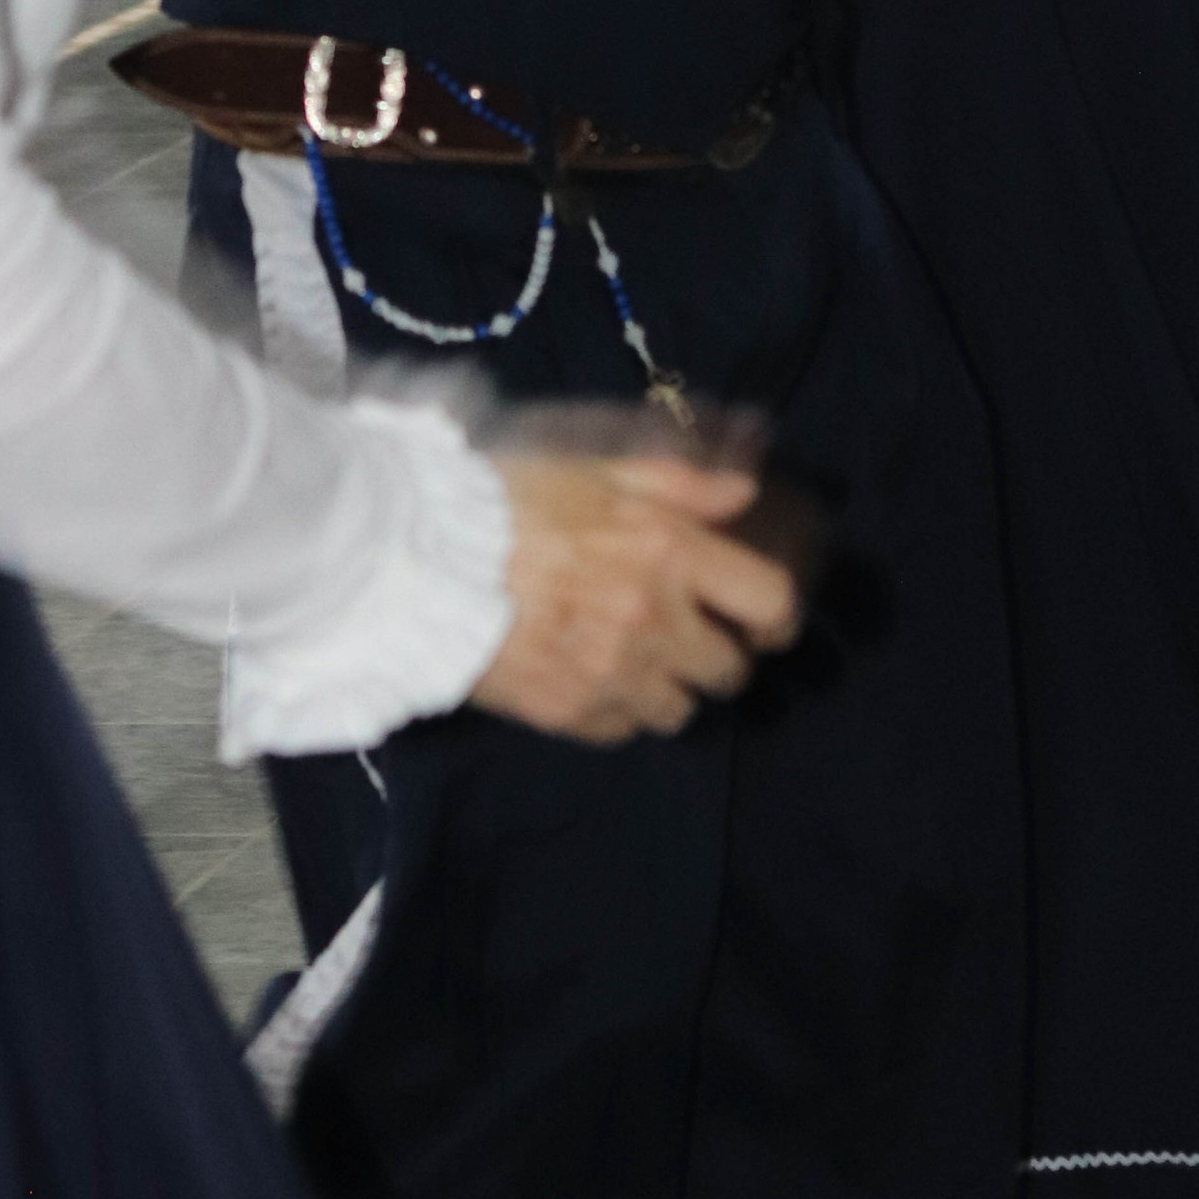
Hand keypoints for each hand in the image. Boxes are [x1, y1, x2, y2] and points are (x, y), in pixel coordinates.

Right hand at [471, 449, 804, 743]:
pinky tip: (589, 677)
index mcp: (670, 553)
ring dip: (667, 686)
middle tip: (689, 636)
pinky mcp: (569, 714)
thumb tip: (748, 490)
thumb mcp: (600, 468)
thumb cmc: (512, 496)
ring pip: (678, 710)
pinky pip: (621, 730)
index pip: (770, 603)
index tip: (765, 621)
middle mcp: (655, 622)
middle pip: (730, 670)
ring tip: (632, 659)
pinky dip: (615, 709)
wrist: (419, 555)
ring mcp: (612, 675)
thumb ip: (683, 482)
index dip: (779, 617)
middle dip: (718, 654)